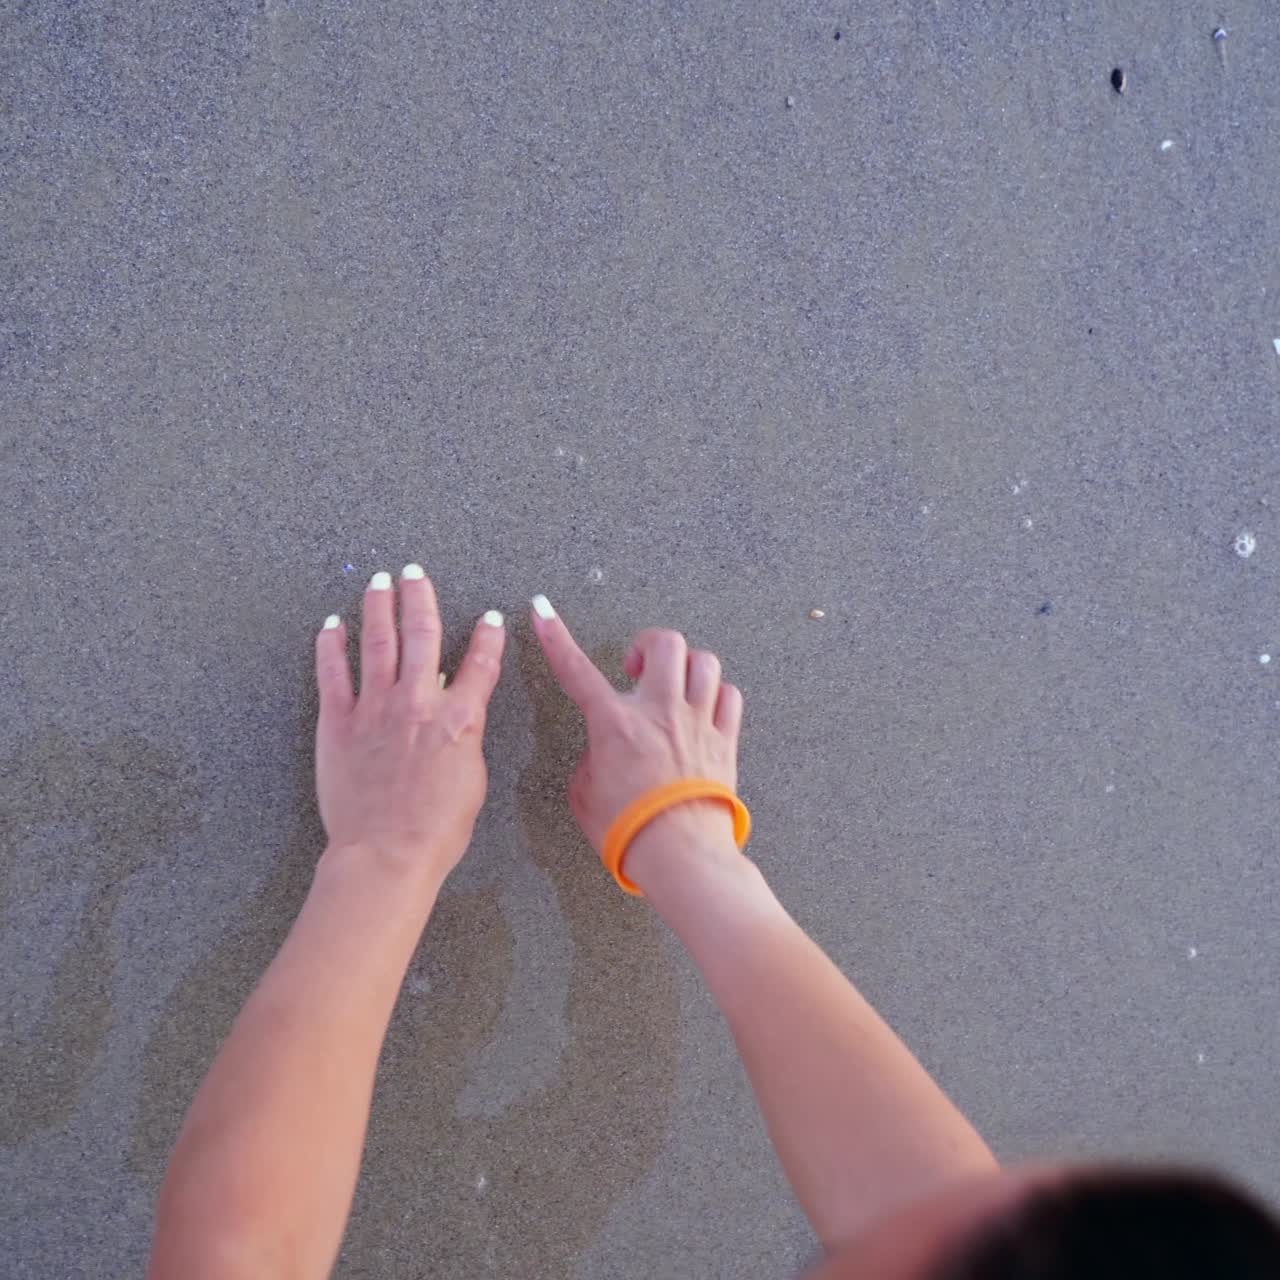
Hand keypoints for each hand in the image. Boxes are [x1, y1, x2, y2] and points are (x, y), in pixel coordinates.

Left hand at [314, 567, 505, 883]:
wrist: (387, 853)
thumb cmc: (435, 830)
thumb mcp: (471, 780)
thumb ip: (463, 737)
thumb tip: (457, 717)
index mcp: (458, 719)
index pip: (481, 664)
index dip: (489, 637)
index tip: (491, 619)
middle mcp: (418, 702)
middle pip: (422, 633)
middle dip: (420, 597)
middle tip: (416, 573)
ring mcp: (375, 708)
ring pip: (377, 641)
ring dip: (378, 607)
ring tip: (378, 582)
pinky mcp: (338, 722)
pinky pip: (332, 672)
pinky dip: (330, 645)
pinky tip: (331, 624)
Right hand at [529, 595, 743, 863]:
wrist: (682, 857)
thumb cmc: (631, 833)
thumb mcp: (584, 797)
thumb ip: (589, 762)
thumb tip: (602, 754)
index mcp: (616, 725)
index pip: (577, 670)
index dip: (556, 638)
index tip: (544, 613)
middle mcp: (659, 713)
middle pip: (664, 643)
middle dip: (647, 644)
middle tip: (636, 666)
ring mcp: (698, 723)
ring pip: (704, 661)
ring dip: (686, 666)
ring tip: (673, 684)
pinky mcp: (725, 741)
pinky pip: (730, 696)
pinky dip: (717, 694)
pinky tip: (704, 707)